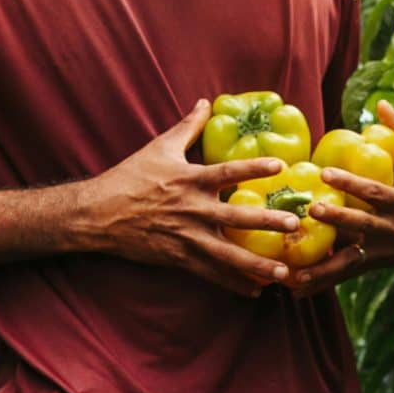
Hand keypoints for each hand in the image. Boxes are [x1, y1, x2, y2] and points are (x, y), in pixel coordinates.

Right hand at [87, 99, 309, 296]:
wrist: (98, 214)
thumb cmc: (129, 178)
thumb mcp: (159, 147)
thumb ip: (188, 126)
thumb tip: (205, 101)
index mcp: (191, 179)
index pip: (228, 170)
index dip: (254, 167)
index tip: (280, 166)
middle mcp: (193, 208)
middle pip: (237, 216)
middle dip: (268, 221)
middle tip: (295, 224)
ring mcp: (187, 236)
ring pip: (228, 253)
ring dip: (257, 264)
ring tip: (284, 272)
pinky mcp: (179, 257)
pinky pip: (211, 273)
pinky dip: (233, 283)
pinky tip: (254, 290)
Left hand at [284, 100, 393, 296]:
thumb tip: (381, 103)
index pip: (374, 192)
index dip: (351, 183)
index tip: (325, 172)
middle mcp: (390, 231)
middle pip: (361, 226)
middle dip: (336, 221)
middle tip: (310, 210)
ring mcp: (378, 253)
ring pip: (348, 262)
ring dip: (321, 268)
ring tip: (293, 272)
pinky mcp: (367, 267)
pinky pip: (341, 277)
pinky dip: (319, 284)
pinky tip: (294, 290)